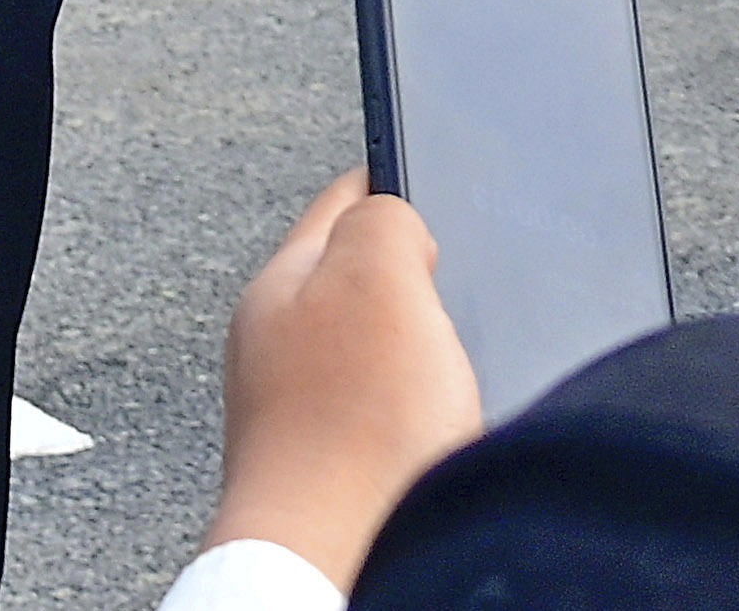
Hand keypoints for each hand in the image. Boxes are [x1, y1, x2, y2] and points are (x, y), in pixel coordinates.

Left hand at [211, 177, 480, 584]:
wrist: (338, 564)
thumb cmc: (352, 431)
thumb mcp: (377, 273)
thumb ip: (386, 217)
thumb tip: (400, 223)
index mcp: (279, 286)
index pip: (343, 202)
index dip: (400, 181)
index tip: (437, 173)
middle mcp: (278, 350)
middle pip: (362, 281)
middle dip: (419, 278)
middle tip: (460, 283)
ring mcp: (302, 416)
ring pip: (378, 354)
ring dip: (425, 353)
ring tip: (456, 363)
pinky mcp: (337, 474)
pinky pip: (390, 419)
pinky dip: (424, 414)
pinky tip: (444, 428)